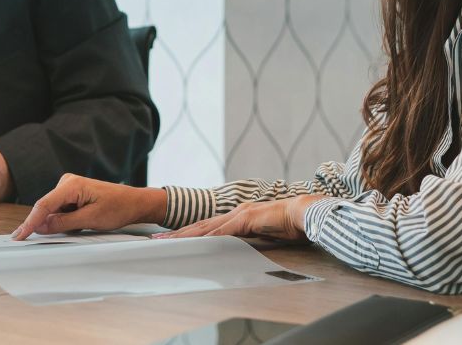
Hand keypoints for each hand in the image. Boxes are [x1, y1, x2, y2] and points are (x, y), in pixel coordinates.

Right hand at [11, 174, 166, 239]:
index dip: (29, 222)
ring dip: (58, 224)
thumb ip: (63, 223)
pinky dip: (64, 221)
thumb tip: (40, 227)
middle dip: (43, 225)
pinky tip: (79, 224)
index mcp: (71, 185)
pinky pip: (61, 211)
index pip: (44, 205)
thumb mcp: (90, 219)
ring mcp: (69, 188)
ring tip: (81, 226)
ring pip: (53, 211)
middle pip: (46, 208)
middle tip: (39, 239)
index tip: (18, 236)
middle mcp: (67, 183)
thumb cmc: (118, 208)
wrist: (135, 202)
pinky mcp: (73, 195)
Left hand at [152, 194, 326, 242]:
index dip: (188, 233)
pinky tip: (193, 243)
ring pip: (205, 227)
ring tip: (166, 242)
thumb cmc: (289, 225)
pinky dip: (206, 237)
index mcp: (238, 216)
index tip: (171, 239)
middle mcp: (235, 213)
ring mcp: (239, 215)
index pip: (207, 226)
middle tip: (156, 239)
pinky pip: (222, 231)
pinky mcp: (246, 220)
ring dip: (184, 236)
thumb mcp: (265, 234)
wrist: (304, 213)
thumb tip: (240, 249)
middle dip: (177, 233)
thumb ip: (251, 239)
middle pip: (200, 225)